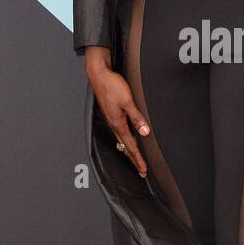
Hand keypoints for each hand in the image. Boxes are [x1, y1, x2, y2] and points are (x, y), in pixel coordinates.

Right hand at [84, 47, 150, 177]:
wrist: (98, 74)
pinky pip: (119, 131)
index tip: (143, 169)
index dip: (137, 158)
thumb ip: (137, 117)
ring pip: (121, 139)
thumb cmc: (111, 85)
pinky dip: (125, 139)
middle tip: (140, 170)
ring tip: (135, 159)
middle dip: (133, 159)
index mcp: (118, 123)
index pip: (130, 146)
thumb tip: (144, 132)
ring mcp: (112, 119)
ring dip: (129, 150)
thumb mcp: (128, 101)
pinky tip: (127, 138)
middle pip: (125, 146)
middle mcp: (114, 123)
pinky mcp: (111, 113)